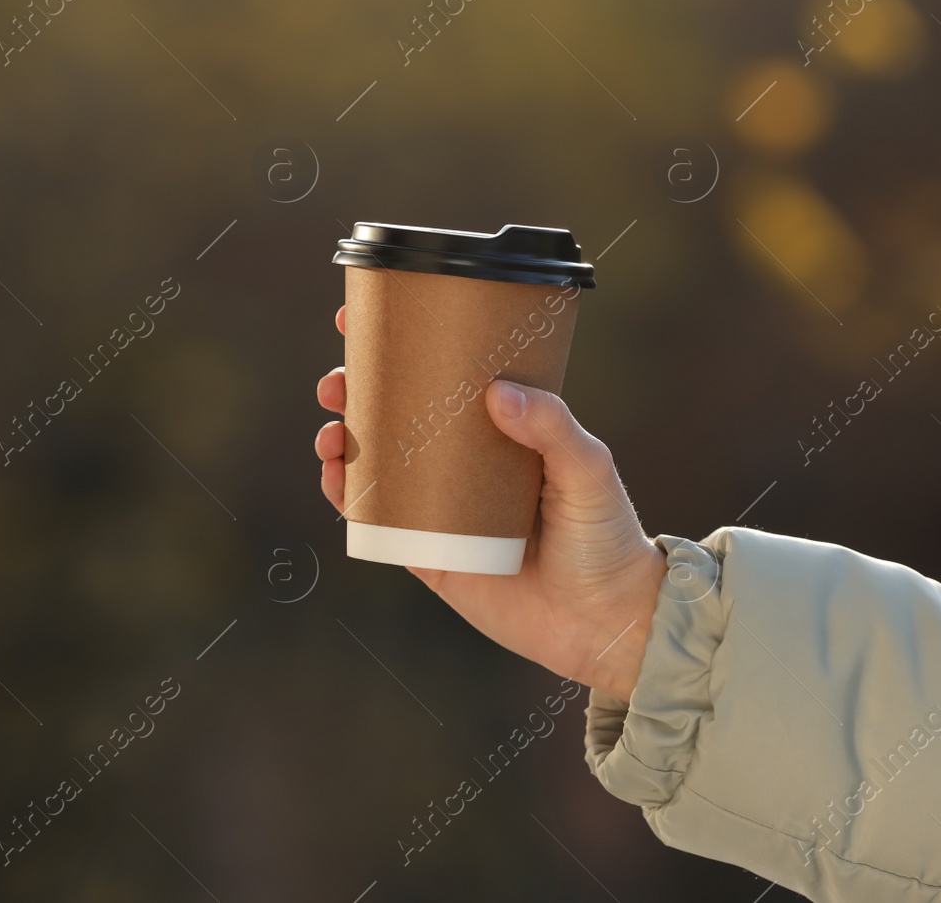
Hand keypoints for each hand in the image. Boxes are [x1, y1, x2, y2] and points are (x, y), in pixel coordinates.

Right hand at [315, 305, 665, 699]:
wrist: (605, 623)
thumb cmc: (607, 537)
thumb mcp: (588, 469)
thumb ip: (551, 427)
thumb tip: (496, 392)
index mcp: (499, 431)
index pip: (444, 377)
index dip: (403, 347)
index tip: (362, 318)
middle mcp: (464, 464)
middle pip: (396, 415)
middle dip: (356, 391)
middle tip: (338, 379)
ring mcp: (442, 509)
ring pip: (377, 464)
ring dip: (342, 441)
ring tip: (332, 431)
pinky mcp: (429, 555)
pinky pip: (376, 524)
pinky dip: (349, 498)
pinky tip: (336, 478)